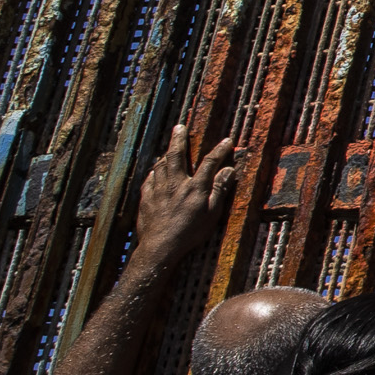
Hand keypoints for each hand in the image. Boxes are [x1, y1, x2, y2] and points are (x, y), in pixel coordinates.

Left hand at [132, 125, 239, 260]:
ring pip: (160, 165)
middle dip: (179, 139)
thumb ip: (220, 190)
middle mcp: (175, 184)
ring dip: (165, 153)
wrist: (161, 247)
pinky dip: (154, 171)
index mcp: (194, 188)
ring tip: (169, 147)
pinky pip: (149, 179)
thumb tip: (228, 170)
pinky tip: (156, 170)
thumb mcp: (212, 214)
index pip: (209, 163)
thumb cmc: (189, 233)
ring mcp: (158, 190)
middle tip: (179, 127)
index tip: (226, 141)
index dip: (219, 150)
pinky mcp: (146, 198)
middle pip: (176, 155)